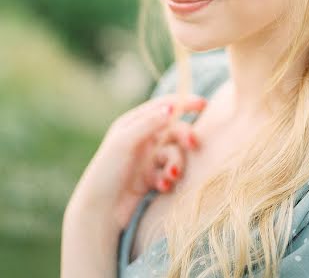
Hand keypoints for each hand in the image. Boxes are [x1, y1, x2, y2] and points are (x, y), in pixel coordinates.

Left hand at [64, 93, 207, 231]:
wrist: (99, 212)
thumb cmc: (106, 172)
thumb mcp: (124, 142)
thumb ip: (148, 124)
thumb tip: (171, 108)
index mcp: (134, 123)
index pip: (163, 107)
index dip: (183, 103)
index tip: (203, 104)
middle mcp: (143, 139)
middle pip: (174, 130)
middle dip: (185, 136)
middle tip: (193, 144)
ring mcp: (149, 159)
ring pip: (175, 153)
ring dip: (176, 163)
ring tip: (170, 175)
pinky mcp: (153, 178)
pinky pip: (171, 173)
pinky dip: (169, 178)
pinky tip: (162, 186)